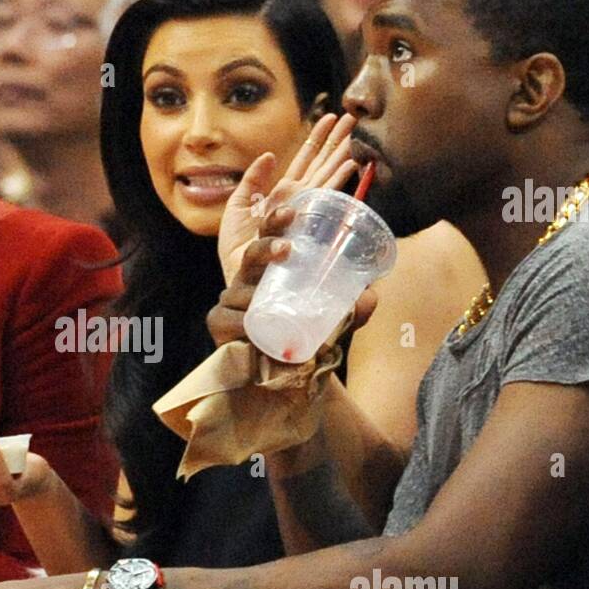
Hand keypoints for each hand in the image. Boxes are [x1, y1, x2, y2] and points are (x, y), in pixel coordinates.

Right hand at [208, 215, 378, 349]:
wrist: (279, 377)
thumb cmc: (301, 338)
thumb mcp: (332, 323)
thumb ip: (352, 311)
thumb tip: (369, 296)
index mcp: (271, 269)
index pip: (270, 236)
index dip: (276, 221)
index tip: (292, 212)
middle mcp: (248, 280)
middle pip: (251, 254)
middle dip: (266, 247)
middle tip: (286, 249)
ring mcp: (230, 302)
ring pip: (239, 290)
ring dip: (255, 293)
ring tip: (273, 302)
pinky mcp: (219, 324)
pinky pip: (226, 320)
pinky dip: (239, 323)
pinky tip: (248, 327)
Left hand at [217, 111, 358, 285]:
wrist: (240, 276)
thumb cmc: (238, 249)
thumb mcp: (237, 206)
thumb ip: (252, 181)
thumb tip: (270, 155)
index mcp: (285, 195)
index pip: (306, 161)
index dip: (318, 139)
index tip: (332, 117)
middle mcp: (300, 201)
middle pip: (323, 165)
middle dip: (338, 141)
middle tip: (354, 117)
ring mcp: (306, 212)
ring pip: (328, 177)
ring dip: (344, 154)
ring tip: (357, 133)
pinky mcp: (307, 224)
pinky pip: (324, 199)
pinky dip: (339, 181)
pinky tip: (351, 164)